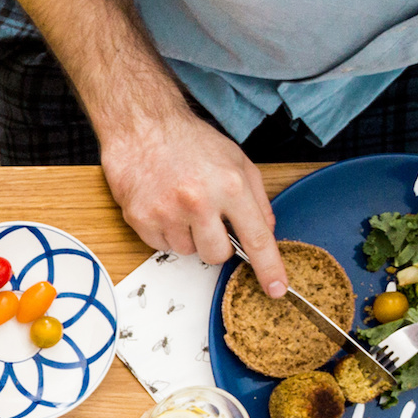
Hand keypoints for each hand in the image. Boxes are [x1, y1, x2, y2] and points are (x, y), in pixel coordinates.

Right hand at [100, 109, 283, 292]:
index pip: (256, 238)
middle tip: (208, 220)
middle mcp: (199, 202)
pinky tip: (163, 206)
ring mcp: (167, 213)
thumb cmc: (190, 142)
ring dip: (188, 236)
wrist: (143, 129)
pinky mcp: (142, 219)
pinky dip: (166, 232)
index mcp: (230, 186)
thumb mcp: (236, 161)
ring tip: (180, 205)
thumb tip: (264, 231)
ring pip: (188, 252)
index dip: (269, 267)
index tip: (276, 289)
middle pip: (217, 255)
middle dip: (216, 244)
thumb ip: (256, 198)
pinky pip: (161, 246)